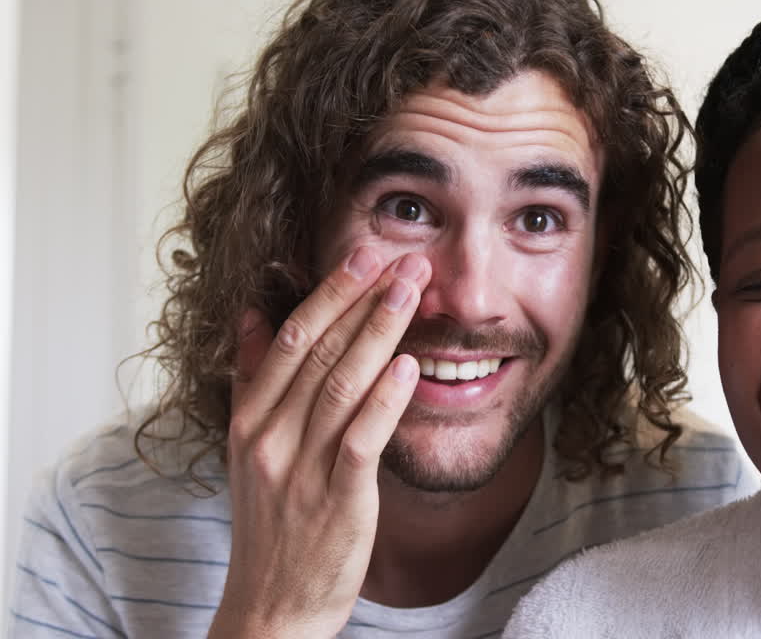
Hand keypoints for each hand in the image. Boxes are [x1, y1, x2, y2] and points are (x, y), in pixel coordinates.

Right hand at [208, 248, 429, 638]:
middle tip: (402, 257)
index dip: (328, 293)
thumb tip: (251, 314)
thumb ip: (252, 378)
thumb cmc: (272, 521)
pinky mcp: (338, 498)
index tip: (364, 254)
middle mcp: (270, 437)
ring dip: (380, 331)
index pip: (288, 338)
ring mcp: (302, 468)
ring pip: (341, 383)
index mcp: (249, 419)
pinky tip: (410, 366)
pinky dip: (385, 398)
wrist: (271, 605)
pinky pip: (362, 439)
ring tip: (413, 292)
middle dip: (361, 298)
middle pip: (317, 351)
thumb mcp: (249, 446)